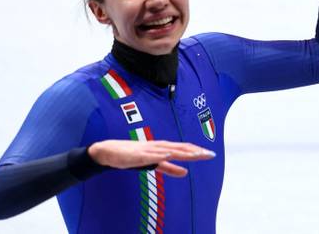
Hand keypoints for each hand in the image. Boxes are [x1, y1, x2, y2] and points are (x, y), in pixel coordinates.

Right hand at [88, 139, 214, 176]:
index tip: (210, 154)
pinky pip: (150, 155)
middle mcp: (158, 146)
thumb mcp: (155, 163)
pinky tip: (168, 154)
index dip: (196, 151)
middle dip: (194, 151)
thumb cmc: (133, 156)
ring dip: (181, 151)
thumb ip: (170, 168)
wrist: (109, 152)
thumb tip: (186, 173)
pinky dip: (160, 154)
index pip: (183, 149)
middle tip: (209, 154)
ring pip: (168, 150)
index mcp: (163, 148)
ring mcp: (148, 149)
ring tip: (195, 154)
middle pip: (180, 148)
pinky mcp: (137, 154)